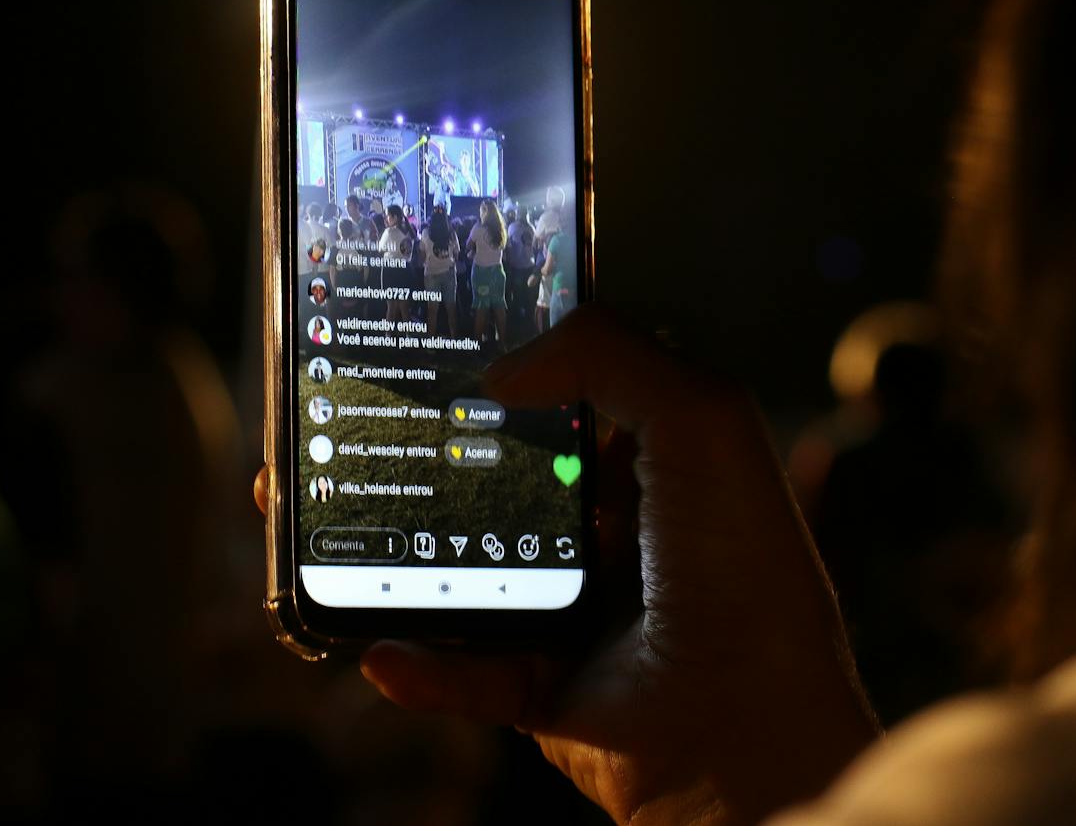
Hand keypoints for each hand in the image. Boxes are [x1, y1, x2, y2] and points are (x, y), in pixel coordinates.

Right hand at [255, 307, 876, 823]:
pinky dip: (419, 663)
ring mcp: (577, 612)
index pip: (572, 394)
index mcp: (660, 463)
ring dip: (398, 552)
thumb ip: (609, 354)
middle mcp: (618, 532)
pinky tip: (379, 646)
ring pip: (466, 569)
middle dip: (432, 452)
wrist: (746, 734)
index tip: (436, 341)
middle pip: (502, 476)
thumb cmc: (743, 571)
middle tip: (363, 424)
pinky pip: (463, 672)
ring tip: (329, 525)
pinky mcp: (547, 687)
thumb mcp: (702, 419)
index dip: (511, 364)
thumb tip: (504, 366)